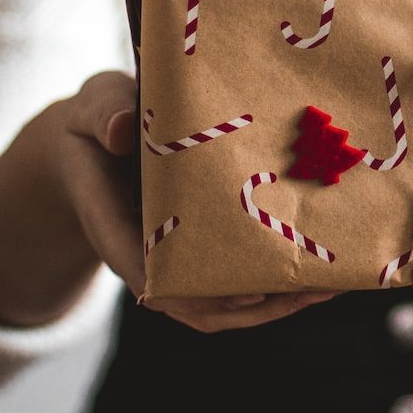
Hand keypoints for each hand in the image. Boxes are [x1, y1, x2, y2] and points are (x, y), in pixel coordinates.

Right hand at [0, 71, 338, 332]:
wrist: (90, 143)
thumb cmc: (94, 123)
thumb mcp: (93, 107)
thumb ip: (103, 114)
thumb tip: (119, 130)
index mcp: (113, 225)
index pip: (148, 272)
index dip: (194, 290)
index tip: (242, 292)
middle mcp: (141, 255)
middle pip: (193, 302)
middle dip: (251, 304)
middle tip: (306, 290)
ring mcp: (168, 260)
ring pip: (216, 305)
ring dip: (269, 305)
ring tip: (322, 289)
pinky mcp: (191, 254)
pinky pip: (227, 286)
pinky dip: (268, 289)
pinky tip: (309, 277)